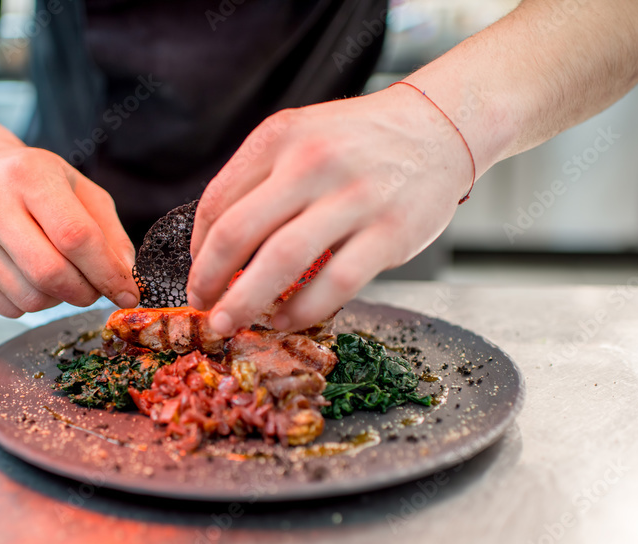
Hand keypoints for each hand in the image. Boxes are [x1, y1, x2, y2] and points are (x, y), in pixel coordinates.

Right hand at [0, 146, 139, 316]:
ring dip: (57, 298)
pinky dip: (30, 303)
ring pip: (30, 299)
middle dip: (84, 292)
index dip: (108, 273)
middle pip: (50, 274)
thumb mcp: (82, 192)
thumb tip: (125, 282)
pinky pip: (8, 309)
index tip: (128, 293)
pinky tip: (27, 276)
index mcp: (28, 175)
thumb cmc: (36, 185)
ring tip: (58, 274)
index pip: (75, 237)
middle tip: (94, 289)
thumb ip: (110, 236)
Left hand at [186, 85, 472, 334]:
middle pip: (239, 233)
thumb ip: (259, 181)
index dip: (197, 248)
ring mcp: (354, 197)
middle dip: (209, 279)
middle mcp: (312, 162)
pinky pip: (335, 283)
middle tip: (201, 306)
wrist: (440, 126)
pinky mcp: (390, 232)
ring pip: (282, 261)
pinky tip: (285, 320)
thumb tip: (213, 246)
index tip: (197, 274)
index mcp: (280, 137)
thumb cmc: (359, 142)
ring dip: (245, 301)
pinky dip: (302, 310)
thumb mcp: (300, 137)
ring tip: (228, 322)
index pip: (218, 201)